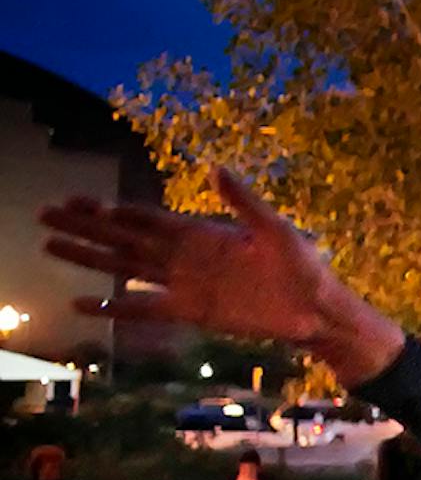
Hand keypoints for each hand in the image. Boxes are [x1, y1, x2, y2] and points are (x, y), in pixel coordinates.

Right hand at [40, 167, 404, 384]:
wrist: (316, 310)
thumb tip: (215, 167)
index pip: (145, 218)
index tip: (78, 200)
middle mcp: (186, 256)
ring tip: (51, 246)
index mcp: (202, 232)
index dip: (112, 209)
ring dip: (90, 259)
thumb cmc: (303, 266)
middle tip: (46, 215)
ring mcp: (186, 284)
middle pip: (125, 238)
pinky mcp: (192, 312)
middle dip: (86, 227)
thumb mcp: (275, 228)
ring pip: (126, 268)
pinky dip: (115, 306)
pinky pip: (145, 308)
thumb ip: (243, 201)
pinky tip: (83, 304)